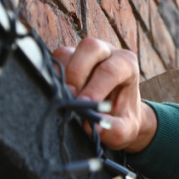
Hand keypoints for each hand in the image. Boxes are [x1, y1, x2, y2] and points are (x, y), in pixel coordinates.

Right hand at [53, 38, 156, 152]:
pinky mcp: (68, 58)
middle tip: (71, 97)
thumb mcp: (126, 128)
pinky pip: (54, 61)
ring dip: (62, 76)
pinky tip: (58, 94)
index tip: (85, 105)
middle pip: (90, 48)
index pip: (110, 70)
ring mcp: (85, 53)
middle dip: (77, 73)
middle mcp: (107, 52)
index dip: (95, 88)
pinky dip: (52, 77)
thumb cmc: (123, 117)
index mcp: (126, 64)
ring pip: (67, 53)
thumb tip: (91, 125)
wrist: (117, 112)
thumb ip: (114, 130)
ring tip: (65, 98)